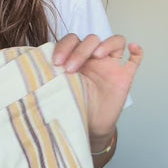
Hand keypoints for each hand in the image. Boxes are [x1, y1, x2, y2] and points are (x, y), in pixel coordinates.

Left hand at [53, 34, 142, 151]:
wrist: (84, 127)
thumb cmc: (70, 105)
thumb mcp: (56, 88)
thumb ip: (50, 75)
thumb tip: (30, 68)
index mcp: (75, 57)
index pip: (72, 39)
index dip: (64, 46)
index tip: (56, 63)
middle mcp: (93, 59)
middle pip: (91, 39)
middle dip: (80, 51)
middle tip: (70, 69)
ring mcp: (110, 66)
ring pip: (115, 41)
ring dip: (106, 44)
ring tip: (98, 55)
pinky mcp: (123, 78)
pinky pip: (135, 60)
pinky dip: (137, 51)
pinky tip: (133, 48)